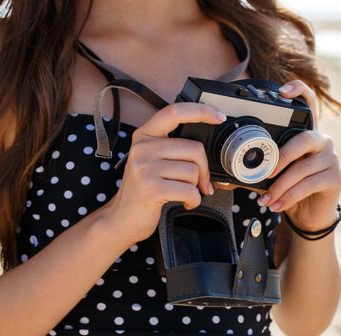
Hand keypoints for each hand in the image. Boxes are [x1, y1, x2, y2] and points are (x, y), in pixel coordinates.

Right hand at [100, 103, 225, 244]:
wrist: (122, 218)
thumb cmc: (144, 190)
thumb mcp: (153, 161)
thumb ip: (174, 149)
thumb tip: (207, 153)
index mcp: (145, 135)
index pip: (174, 112)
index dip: (200, 111)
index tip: (218, 116)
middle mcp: (143, 147)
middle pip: (194, 149)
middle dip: (203, 170)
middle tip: (199, 183)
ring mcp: (145, 167)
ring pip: (193, 171)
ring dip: (196, 187)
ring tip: (183, 193)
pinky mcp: (151, 188)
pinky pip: (189, 190)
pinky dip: (193, 200)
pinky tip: (184, 202)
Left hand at [257, 80, 340, 231]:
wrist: (308, 214)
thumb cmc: (289, 188)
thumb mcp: (271, 177)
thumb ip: (253, 173)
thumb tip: (223, 180)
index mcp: (304, 133)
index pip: (308, 104)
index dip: (298, 92)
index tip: (282, 92)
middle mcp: (321, 141)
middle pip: (304, 139)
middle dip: (282, 157)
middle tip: (267, 174)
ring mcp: (331, 159)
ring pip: (303, 168)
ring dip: (281, 186)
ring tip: (266, 199)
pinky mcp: (334, 178)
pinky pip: (309, 184)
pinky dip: (290, 196)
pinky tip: (278, 204)